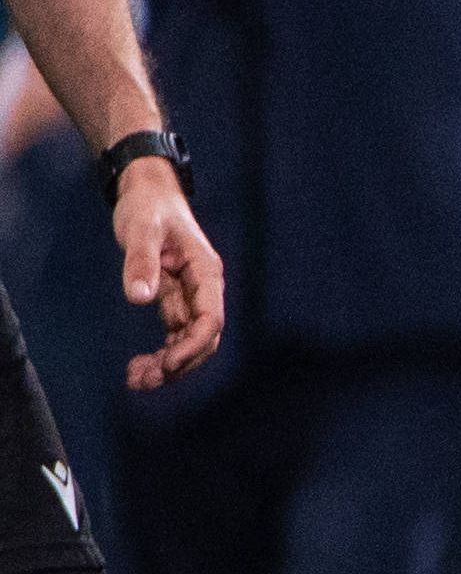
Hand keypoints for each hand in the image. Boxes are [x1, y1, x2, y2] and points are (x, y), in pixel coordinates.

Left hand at [112, 158, 220, 388]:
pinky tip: (138, 366)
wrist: (146, 193)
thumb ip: (140, 262)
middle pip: (203, 338)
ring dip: (168, 364)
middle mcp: (203, 288)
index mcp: (205, 272)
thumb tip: (139, 298)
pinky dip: (160, 352)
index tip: (166, 364)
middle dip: (179, 364)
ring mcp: (190, 295)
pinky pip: (173, 334)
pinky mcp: (174, 298)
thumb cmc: (147, 207)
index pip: (210, 320)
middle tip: (143, 380)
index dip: (192, 346)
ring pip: (188, 341)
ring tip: (136, 379)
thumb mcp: (141, 229)